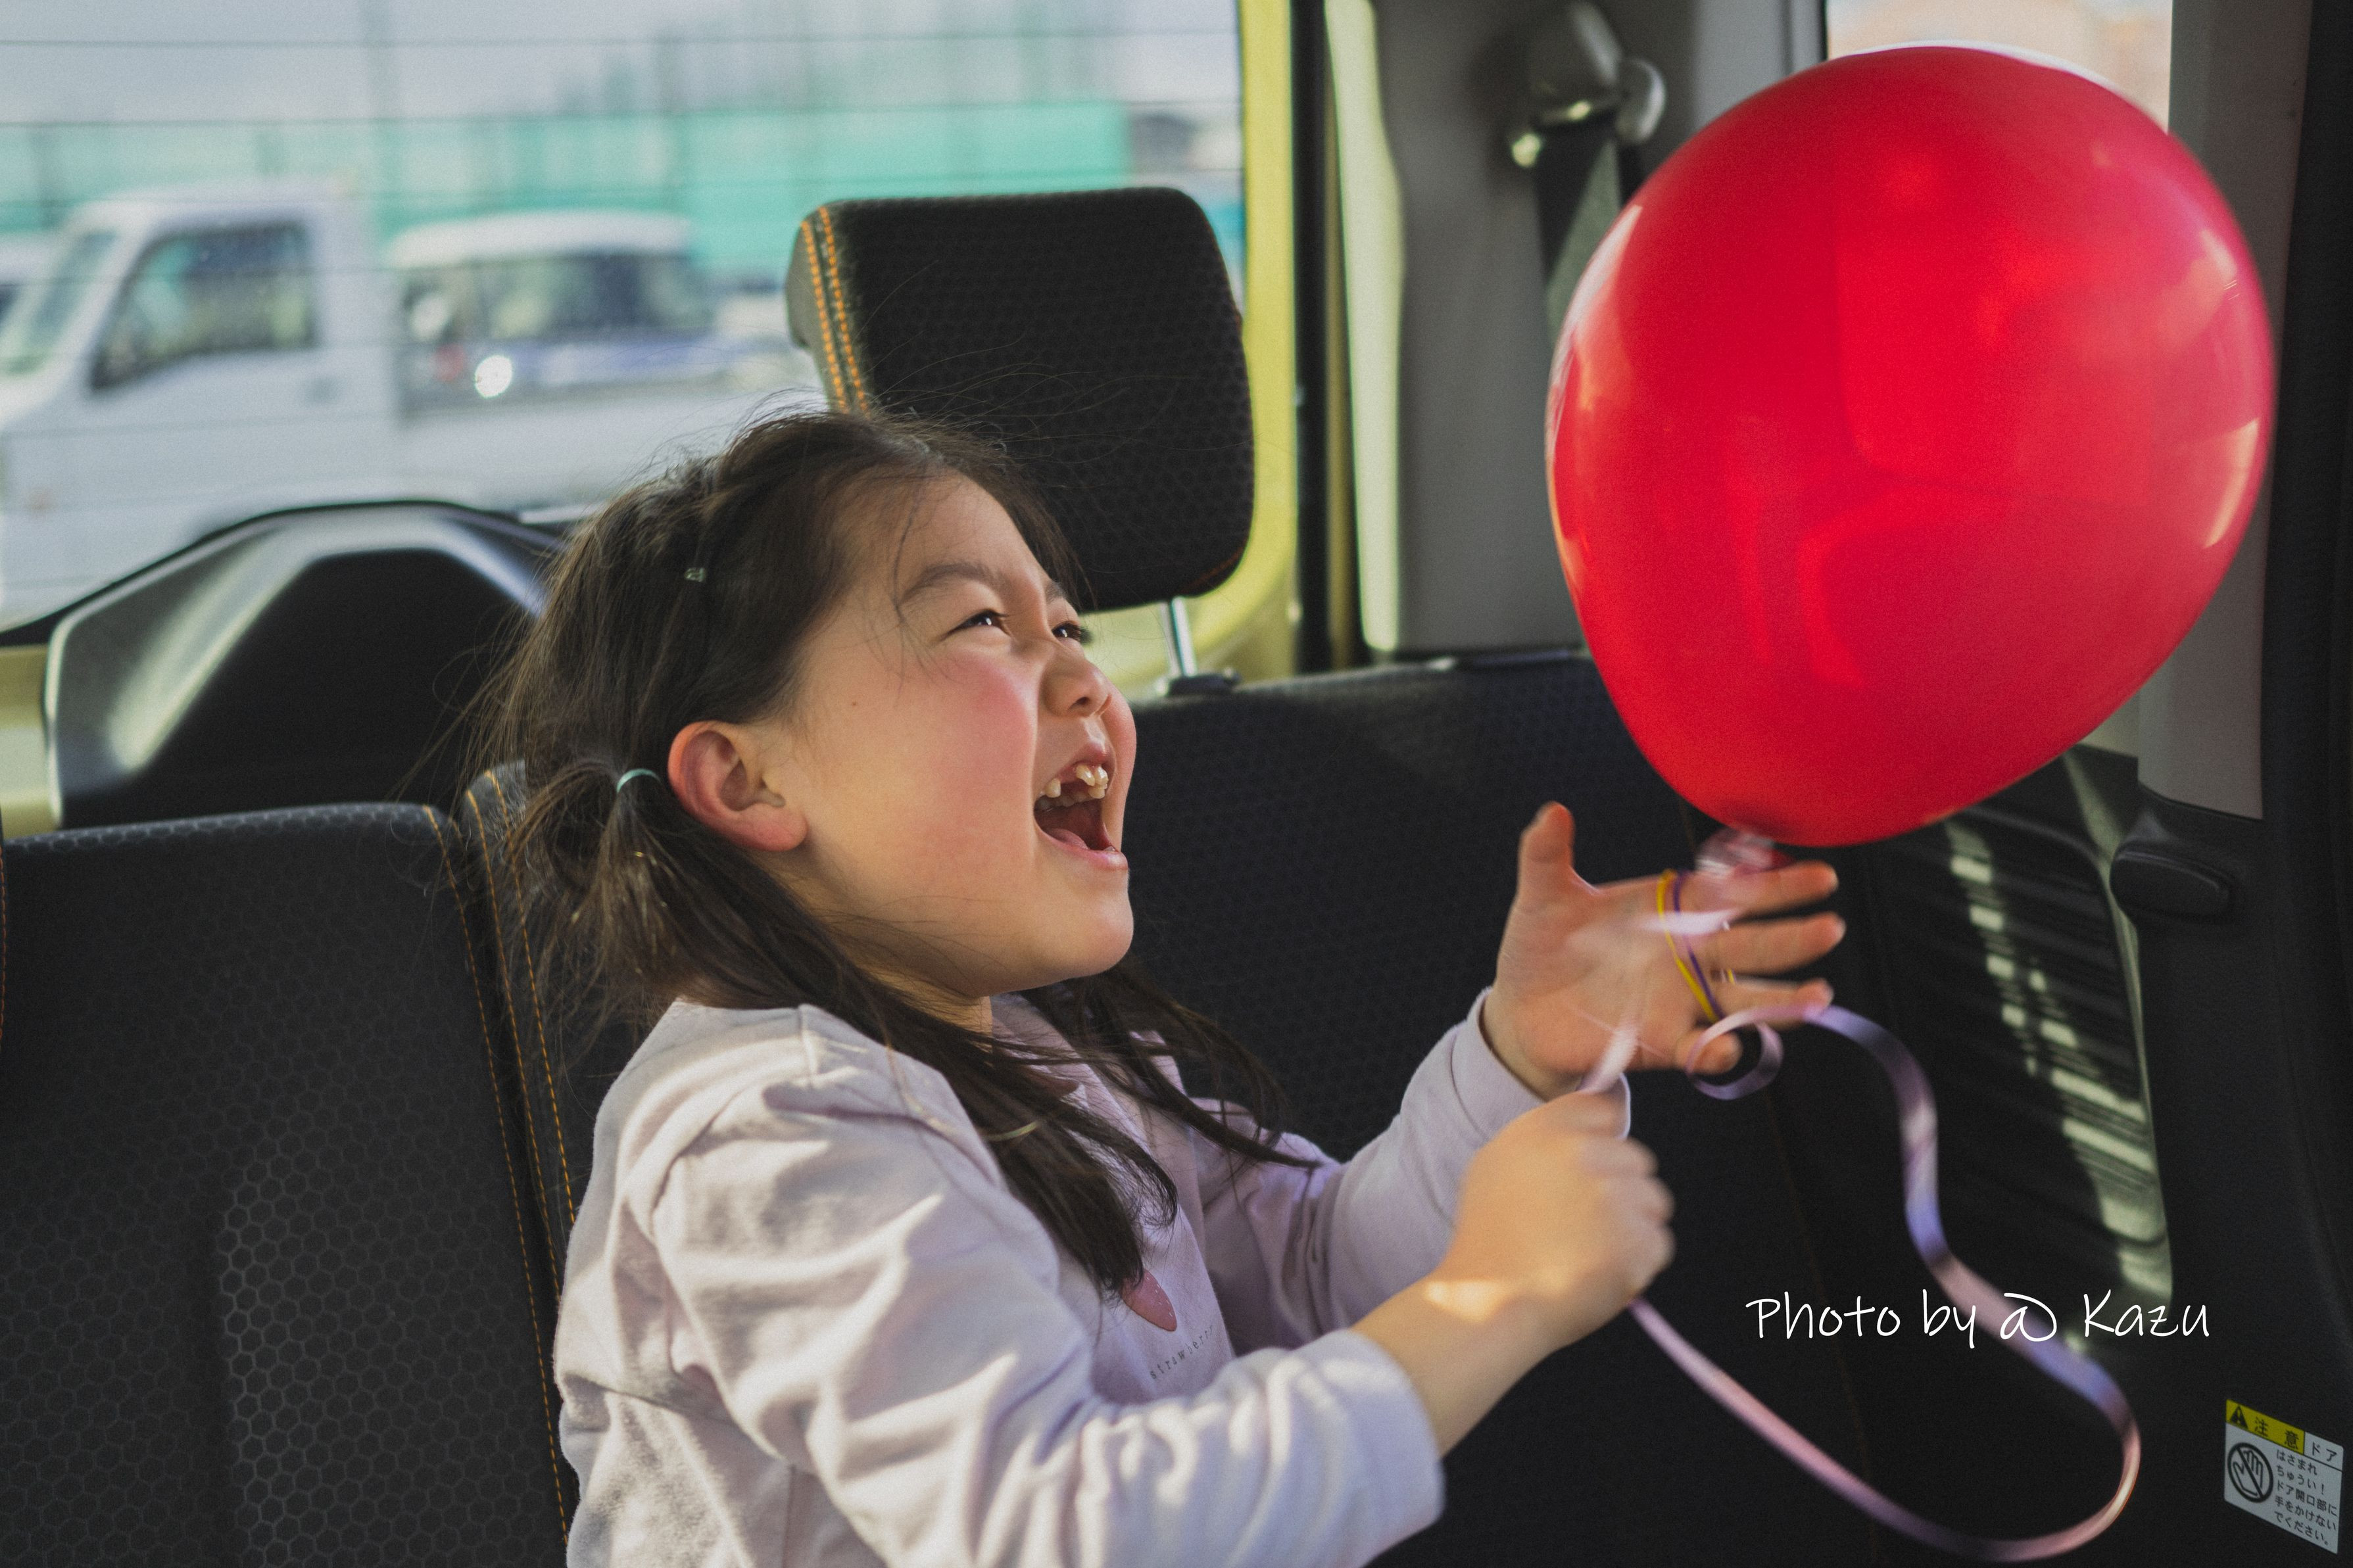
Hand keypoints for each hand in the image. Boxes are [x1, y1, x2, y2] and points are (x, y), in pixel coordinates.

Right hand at [1353, 1094, 1675, 1449]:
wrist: (1490, 1304)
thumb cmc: (1490, 1240)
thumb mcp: (1497, 1164)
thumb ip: (1544, 1138)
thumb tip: (1594, 1130)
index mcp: (1545, 1129)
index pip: (1605, 1110)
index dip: (1603, 1141)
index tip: (1590, 1171)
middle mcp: (1582, 1154)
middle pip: (1637, 1159)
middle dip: (1621, 1189)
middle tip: (1582, 1225)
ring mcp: (1614, 1197)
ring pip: (1653, 1201)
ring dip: (1632, 1226)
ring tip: (1588, 1251)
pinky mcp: (1637, 1241)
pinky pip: (1658, 1243)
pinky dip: (1637, 1262)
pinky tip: (1599, 1272)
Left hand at [1480, 803, 1843, 1095]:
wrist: (1520, 1008)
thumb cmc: (1539, 945)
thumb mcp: (1542, 897)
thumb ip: (1547, 855)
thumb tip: (1551, 810)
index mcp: (1670, 910)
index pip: (1733, 894)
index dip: (1775, 886)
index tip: (1820, 877)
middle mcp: (1687, 955)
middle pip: (1750, 945)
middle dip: (1792, 938)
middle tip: (1830, 928)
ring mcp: (1680, 1000)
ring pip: (1742, 1001)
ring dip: (1779, 1001)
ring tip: (1817, 998)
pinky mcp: (1662, 1042)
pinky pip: (1699, 1048)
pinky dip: (1715, 1050)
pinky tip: (1727, 1048)